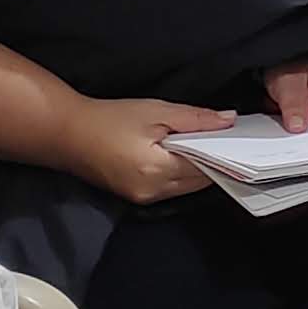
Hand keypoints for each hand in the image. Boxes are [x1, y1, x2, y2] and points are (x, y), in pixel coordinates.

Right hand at [66, 95, 234, 203]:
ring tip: (206, 143)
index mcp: (158, 169)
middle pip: (200, 180)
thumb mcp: (156, 111)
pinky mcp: (137, 197)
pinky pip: (172, 187)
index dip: (225, 151)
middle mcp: (153, 190)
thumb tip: (229, 121)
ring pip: (187, 186)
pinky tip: (184, 154)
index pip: (207, 166)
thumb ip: (195, 119)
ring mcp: (144, 197)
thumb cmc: (109, 118)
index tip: (239, 137)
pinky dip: (182, 172)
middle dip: (214, 160)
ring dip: (199, 168)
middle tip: (227, 137)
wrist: (67, 133)